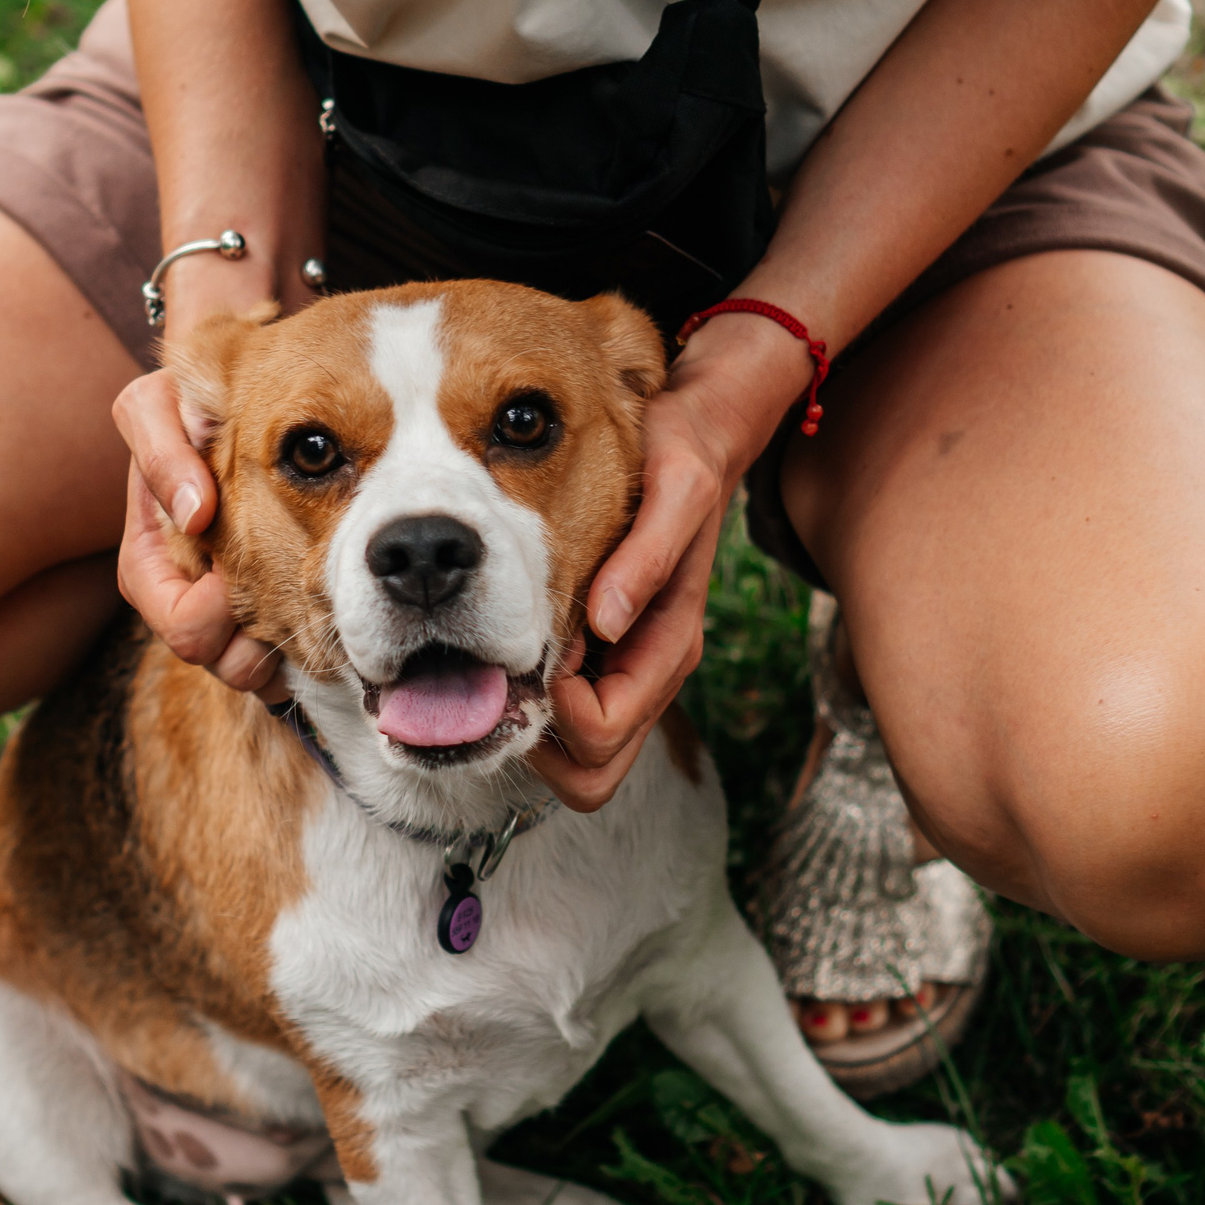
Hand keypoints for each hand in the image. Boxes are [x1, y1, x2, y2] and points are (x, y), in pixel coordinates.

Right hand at [113, 371, 287, 696]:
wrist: (228, 404)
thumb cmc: (188, 406)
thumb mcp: (157, 411)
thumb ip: (162, 451)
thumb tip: (195, 510)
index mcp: (153, 563)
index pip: (175, 623)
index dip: (205, 616)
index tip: (232, 580)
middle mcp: (187, 594)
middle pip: (216, 658)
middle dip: (249, 646)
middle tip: (291, 606)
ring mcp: (225, 606)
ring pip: (248, 666)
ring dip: (279, 651)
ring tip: (313, 617)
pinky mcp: (265, 607)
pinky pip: (282, 657)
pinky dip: (300, 648)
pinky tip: (329, 619)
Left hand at [531, 313, 809, 810]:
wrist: (701, 434)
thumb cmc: (684, 455)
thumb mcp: (675, 486)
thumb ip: (648, 556)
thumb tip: (606, 622)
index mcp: (669, 642)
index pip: (606, 733)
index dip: (558, 712)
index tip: (531, 656)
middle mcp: (651, 668)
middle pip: (593, 770)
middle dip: (544, 744)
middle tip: (507, 681)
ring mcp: (629, 668)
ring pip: (580, 756)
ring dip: (537, 732)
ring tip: (503, 667)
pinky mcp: (607, 656)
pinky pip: (570, 718)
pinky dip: (536, 705)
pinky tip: (508, 652)